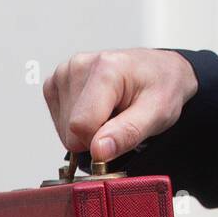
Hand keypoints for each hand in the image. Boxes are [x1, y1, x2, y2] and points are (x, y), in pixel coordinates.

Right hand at [43, 49, 198, 163]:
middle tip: (120, 118)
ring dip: (89, 128)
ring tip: (113, 110)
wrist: (161, 70)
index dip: (100, 142)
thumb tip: (98, 150)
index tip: (121, 133)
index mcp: (105, 68)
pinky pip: (59, 121)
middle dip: (95, 135)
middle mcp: (79, 66)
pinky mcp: (57, 82)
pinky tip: (99, 108)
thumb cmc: (161, 86)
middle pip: (70, 129)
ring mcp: (65, 72)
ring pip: (63, 128)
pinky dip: (80, 122)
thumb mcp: (158, 113)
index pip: (81, 125)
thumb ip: (128, 133)